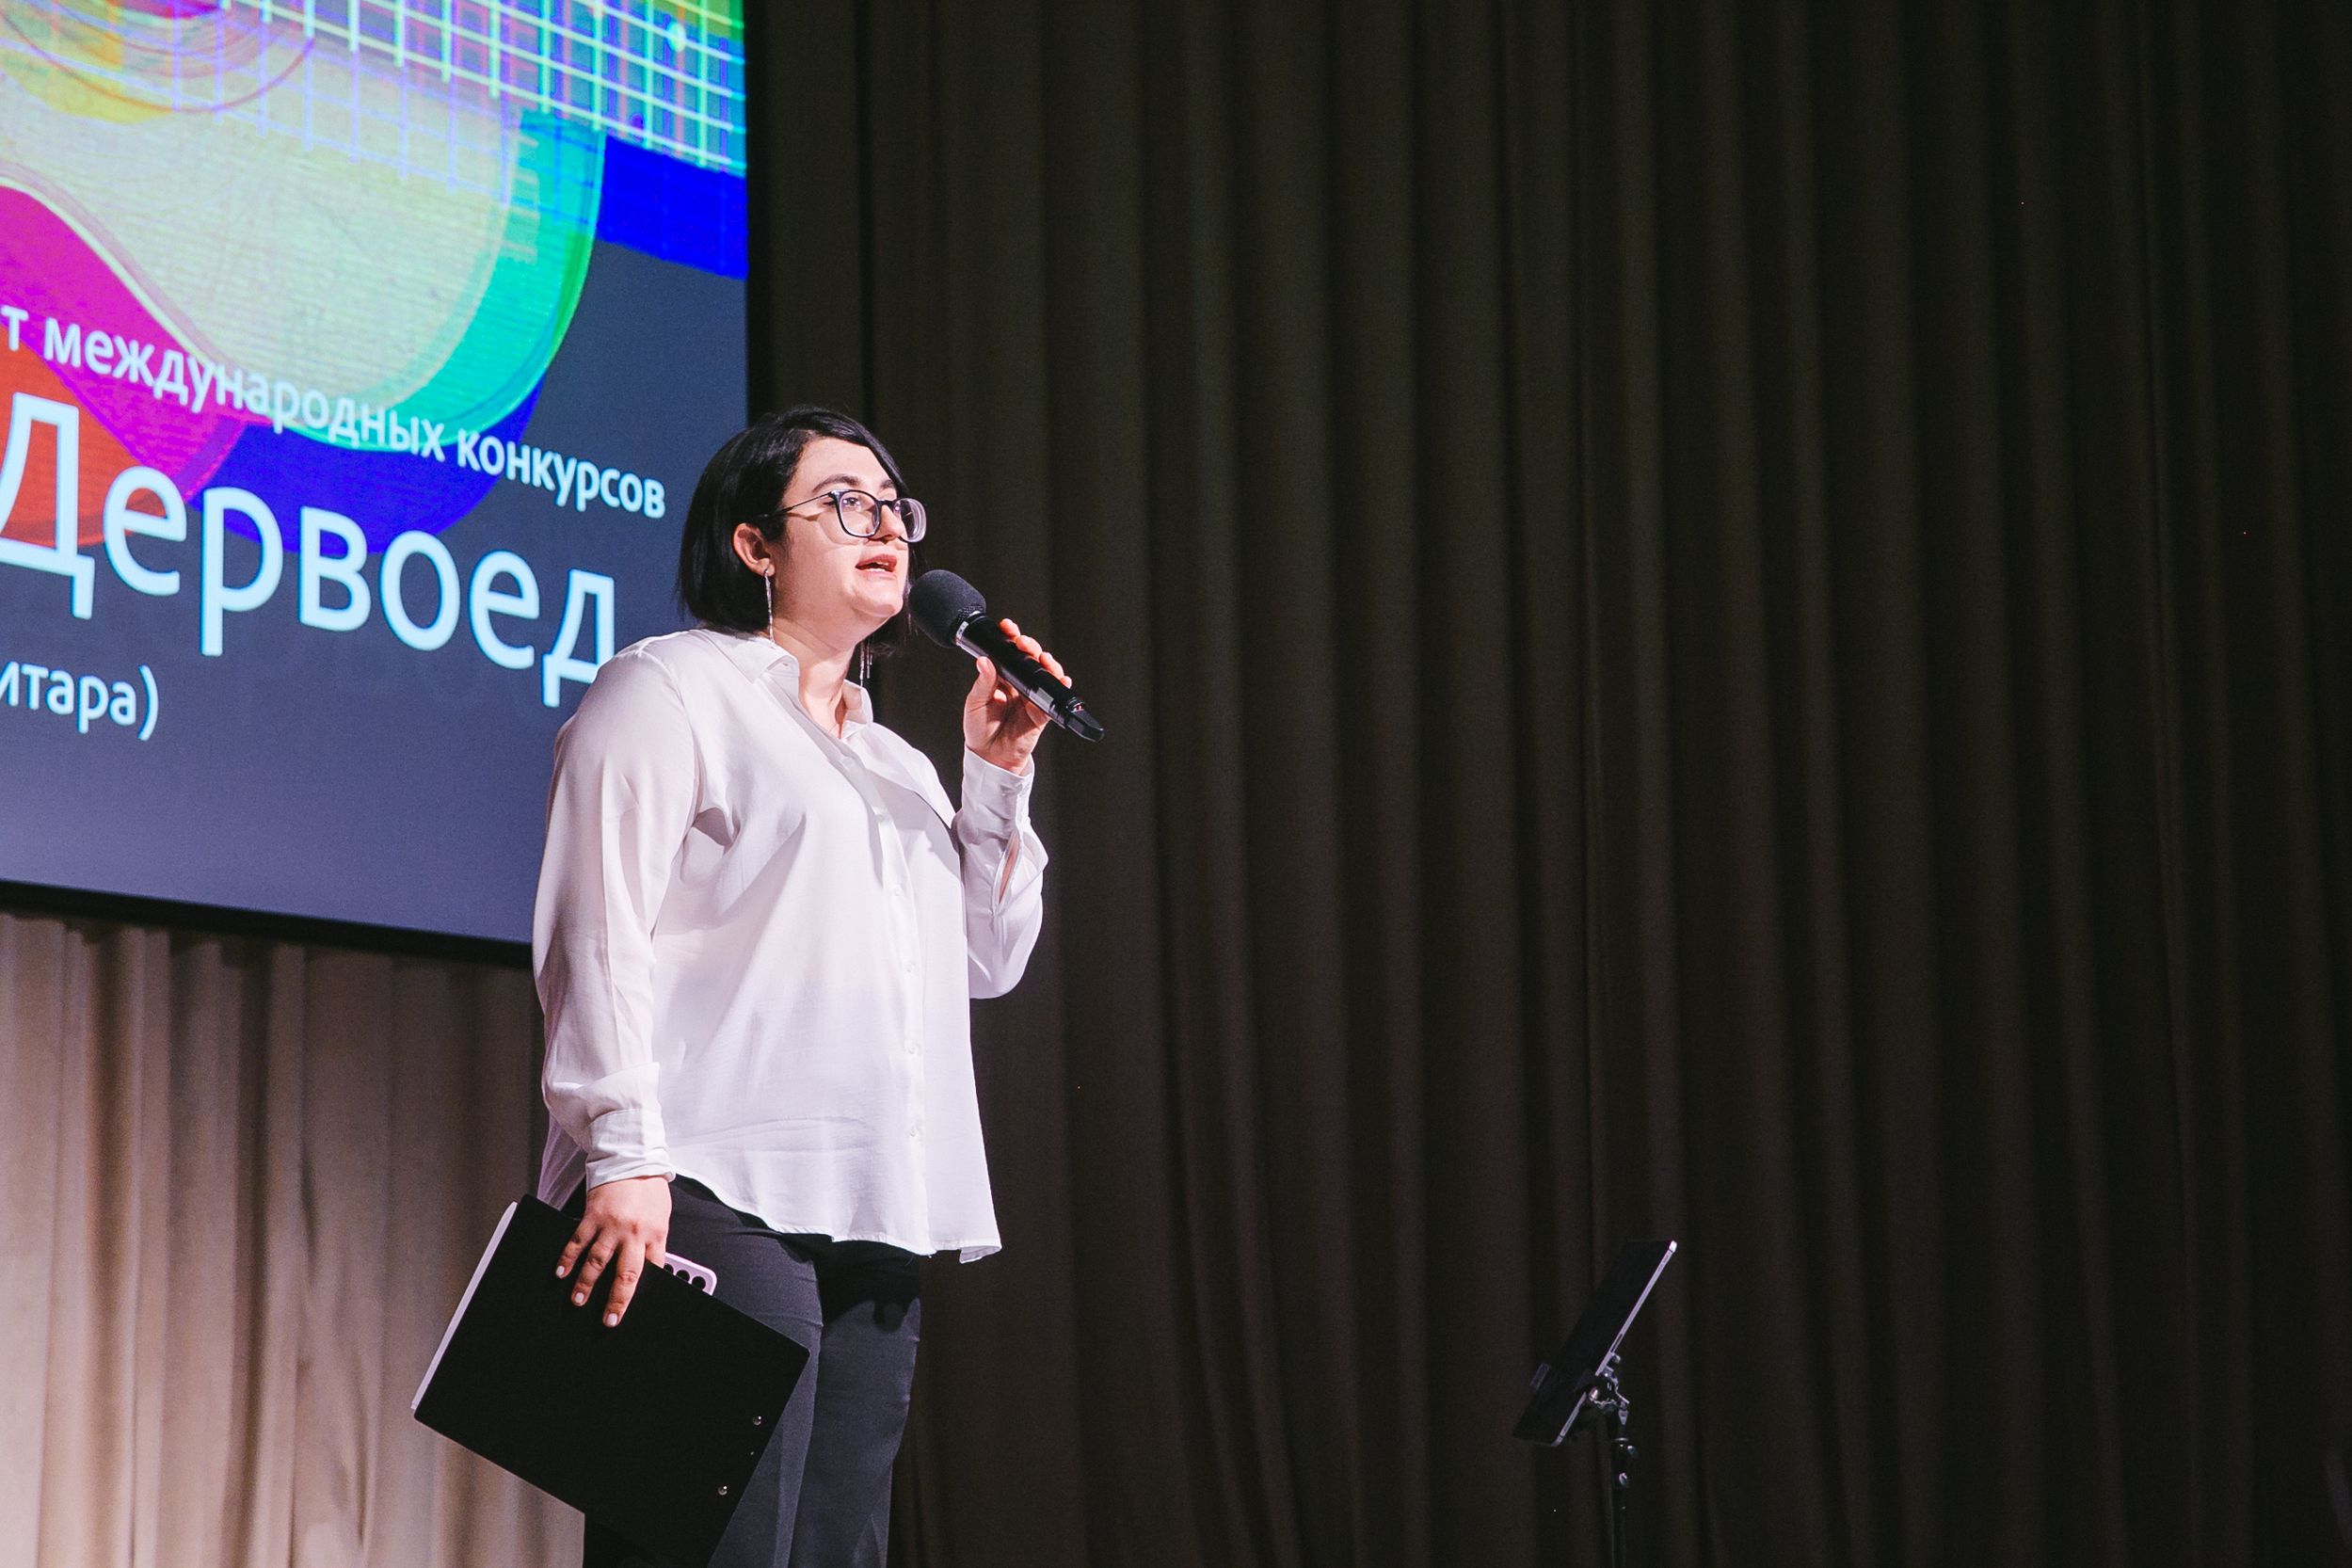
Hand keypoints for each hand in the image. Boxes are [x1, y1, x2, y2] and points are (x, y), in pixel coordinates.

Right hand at [556, 1173, 669, 1326]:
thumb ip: (654, 1239)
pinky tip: (560, 1272)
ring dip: (585, 1284)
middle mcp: (633, 1234)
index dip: (644, 1291)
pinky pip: (577, 1242)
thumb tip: (650, 1264)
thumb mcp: (662, 1215)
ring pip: (597, 1263)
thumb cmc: (649, 1187)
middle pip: (625, 1276)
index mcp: (655, 1234)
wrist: (633, 1159)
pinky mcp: (592, 1216)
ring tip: (577, 1301)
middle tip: (609, 1320)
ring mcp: (611, 1226)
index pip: (653, 1270)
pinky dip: (568, 1259)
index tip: (633, 1308)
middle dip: (616, 1301)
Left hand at [962, 618, 1068, 773]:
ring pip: (1045, 673)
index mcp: (1001, 678)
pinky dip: (1060, 685)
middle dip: (1029, 646)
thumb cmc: (979, 730)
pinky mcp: (1042, 711)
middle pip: (1029, 659)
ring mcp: (1032, 697)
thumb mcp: (975, 703)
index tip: (1008, 627)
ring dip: (1047, 663)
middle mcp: (1019, 684)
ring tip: (1042, 657)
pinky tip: (1060, 678)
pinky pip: (1055, 696)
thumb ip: (983, 683)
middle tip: (1023, 643)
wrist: (989, 757)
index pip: (1008, 653)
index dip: (1010, 638)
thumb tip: (985, 661)